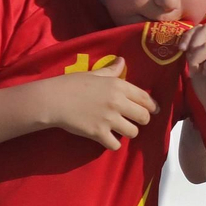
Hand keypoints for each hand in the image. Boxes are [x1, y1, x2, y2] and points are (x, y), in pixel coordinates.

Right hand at [37, 57, 156, 149]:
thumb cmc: (72, 84)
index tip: (153, 111)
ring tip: (120, 130)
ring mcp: (109, 119)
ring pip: (133, 132)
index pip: (145, 98)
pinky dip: (113, 144)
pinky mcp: (98, 133)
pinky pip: (116, 145)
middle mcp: (117, 102)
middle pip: (144, 117)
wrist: (52, 99)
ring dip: (128, 132)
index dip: (152, 106)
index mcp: (118, 86)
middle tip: (133, 121)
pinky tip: (108, 139)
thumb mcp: (94, 74)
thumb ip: (111, 70)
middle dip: (141, 120)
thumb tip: (122, 61)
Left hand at [182, 24, 205, 121]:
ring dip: (197, 58)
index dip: (189, 34)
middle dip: (192, 42)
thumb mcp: (195, 66)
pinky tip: (205, 73)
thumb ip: (192, 52)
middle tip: (188, 58)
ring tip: (196, 70)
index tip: (181, 49)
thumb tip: (184, 40)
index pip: (204, 27)